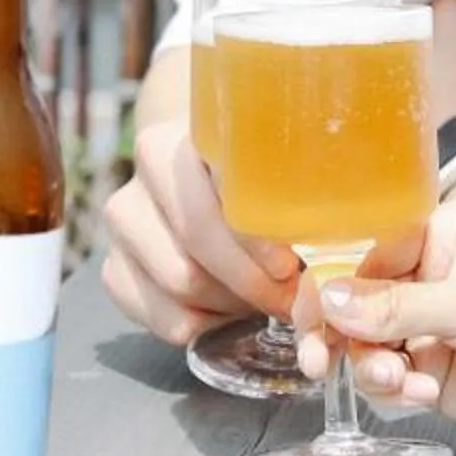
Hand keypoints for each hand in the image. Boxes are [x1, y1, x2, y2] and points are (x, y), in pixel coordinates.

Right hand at [99, 117, 300, 346]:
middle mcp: (146, 170)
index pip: (216, 192)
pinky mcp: (114, 267)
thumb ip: (307, 189)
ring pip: (180, 282)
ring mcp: (124, 219)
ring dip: (232, 301)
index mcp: (190, 131)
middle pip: (196, 243)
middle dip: (251, 280)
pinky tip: (229, 307)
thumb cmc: (258, 167)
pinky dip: (206, 324)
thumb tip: (341, 250)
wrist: (202, 164)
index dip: (256, 236)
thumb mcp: (281, 161)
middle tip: (290, 294)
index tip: (290, 262)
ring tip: (264, 295)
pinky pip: (164, 318)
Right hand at [292, 196, 455, 455]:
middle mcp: (435, 270)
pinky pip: (385, 375)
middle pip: (355, 293)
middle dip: (336, 328)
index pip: (368, 240)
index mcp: (450, 228)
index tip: (309, 310)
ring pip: (363, 339)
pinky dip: (393, 388)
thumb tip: (326, 299)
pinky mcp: (433, 369)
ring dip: (369, 364)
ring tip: (397, 381)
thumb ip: (396, 305)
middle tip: (319, 359)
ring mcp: (431, 322)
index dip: (332, 275)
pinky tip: (421, 395)